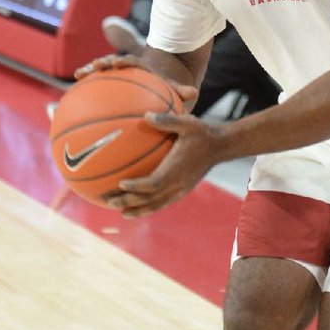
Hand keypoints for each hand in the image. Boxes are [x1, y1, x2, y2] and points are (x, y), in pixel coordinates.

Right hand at [74, 53, 198, 109]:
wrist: (163, 82)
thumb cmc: (169, 87)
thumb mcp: (176, 87)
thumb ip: (181, 90)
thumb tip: (194, 93)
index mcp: (143, 66)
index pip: (133, 61)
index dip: (125, 61)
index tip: (117, 63)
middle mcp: (129, 68)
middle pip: (114, 62)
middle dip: (103, 63)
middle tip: (94, 65)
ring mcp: (119, 74)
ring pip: (103, 71)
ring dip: (91, 71)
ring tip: (78, 74)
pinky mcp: (113, 83)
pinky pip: (100, 85)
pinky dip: (88, 88)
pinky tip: (76, 96)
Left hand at [107, 114, 223, 216]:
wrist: (220, 146)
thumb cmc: (202, 132)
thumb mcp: (187, 122)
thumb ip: (167, 120)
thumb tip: (146, 115)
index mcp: (177, 169)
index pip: (154, 182)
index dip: (137, 186)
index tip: (121, 183)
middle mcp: (179, 183)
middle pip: (151, 198)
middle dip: (130, 202)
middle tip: (110, 202)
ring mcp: (181, 189)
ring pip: (157, 205)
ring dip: (139, 210)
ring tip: (123, 214)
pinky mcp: (183, 190)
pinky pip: (164, 202)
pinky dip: (150, 207)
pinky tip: (138, 207)